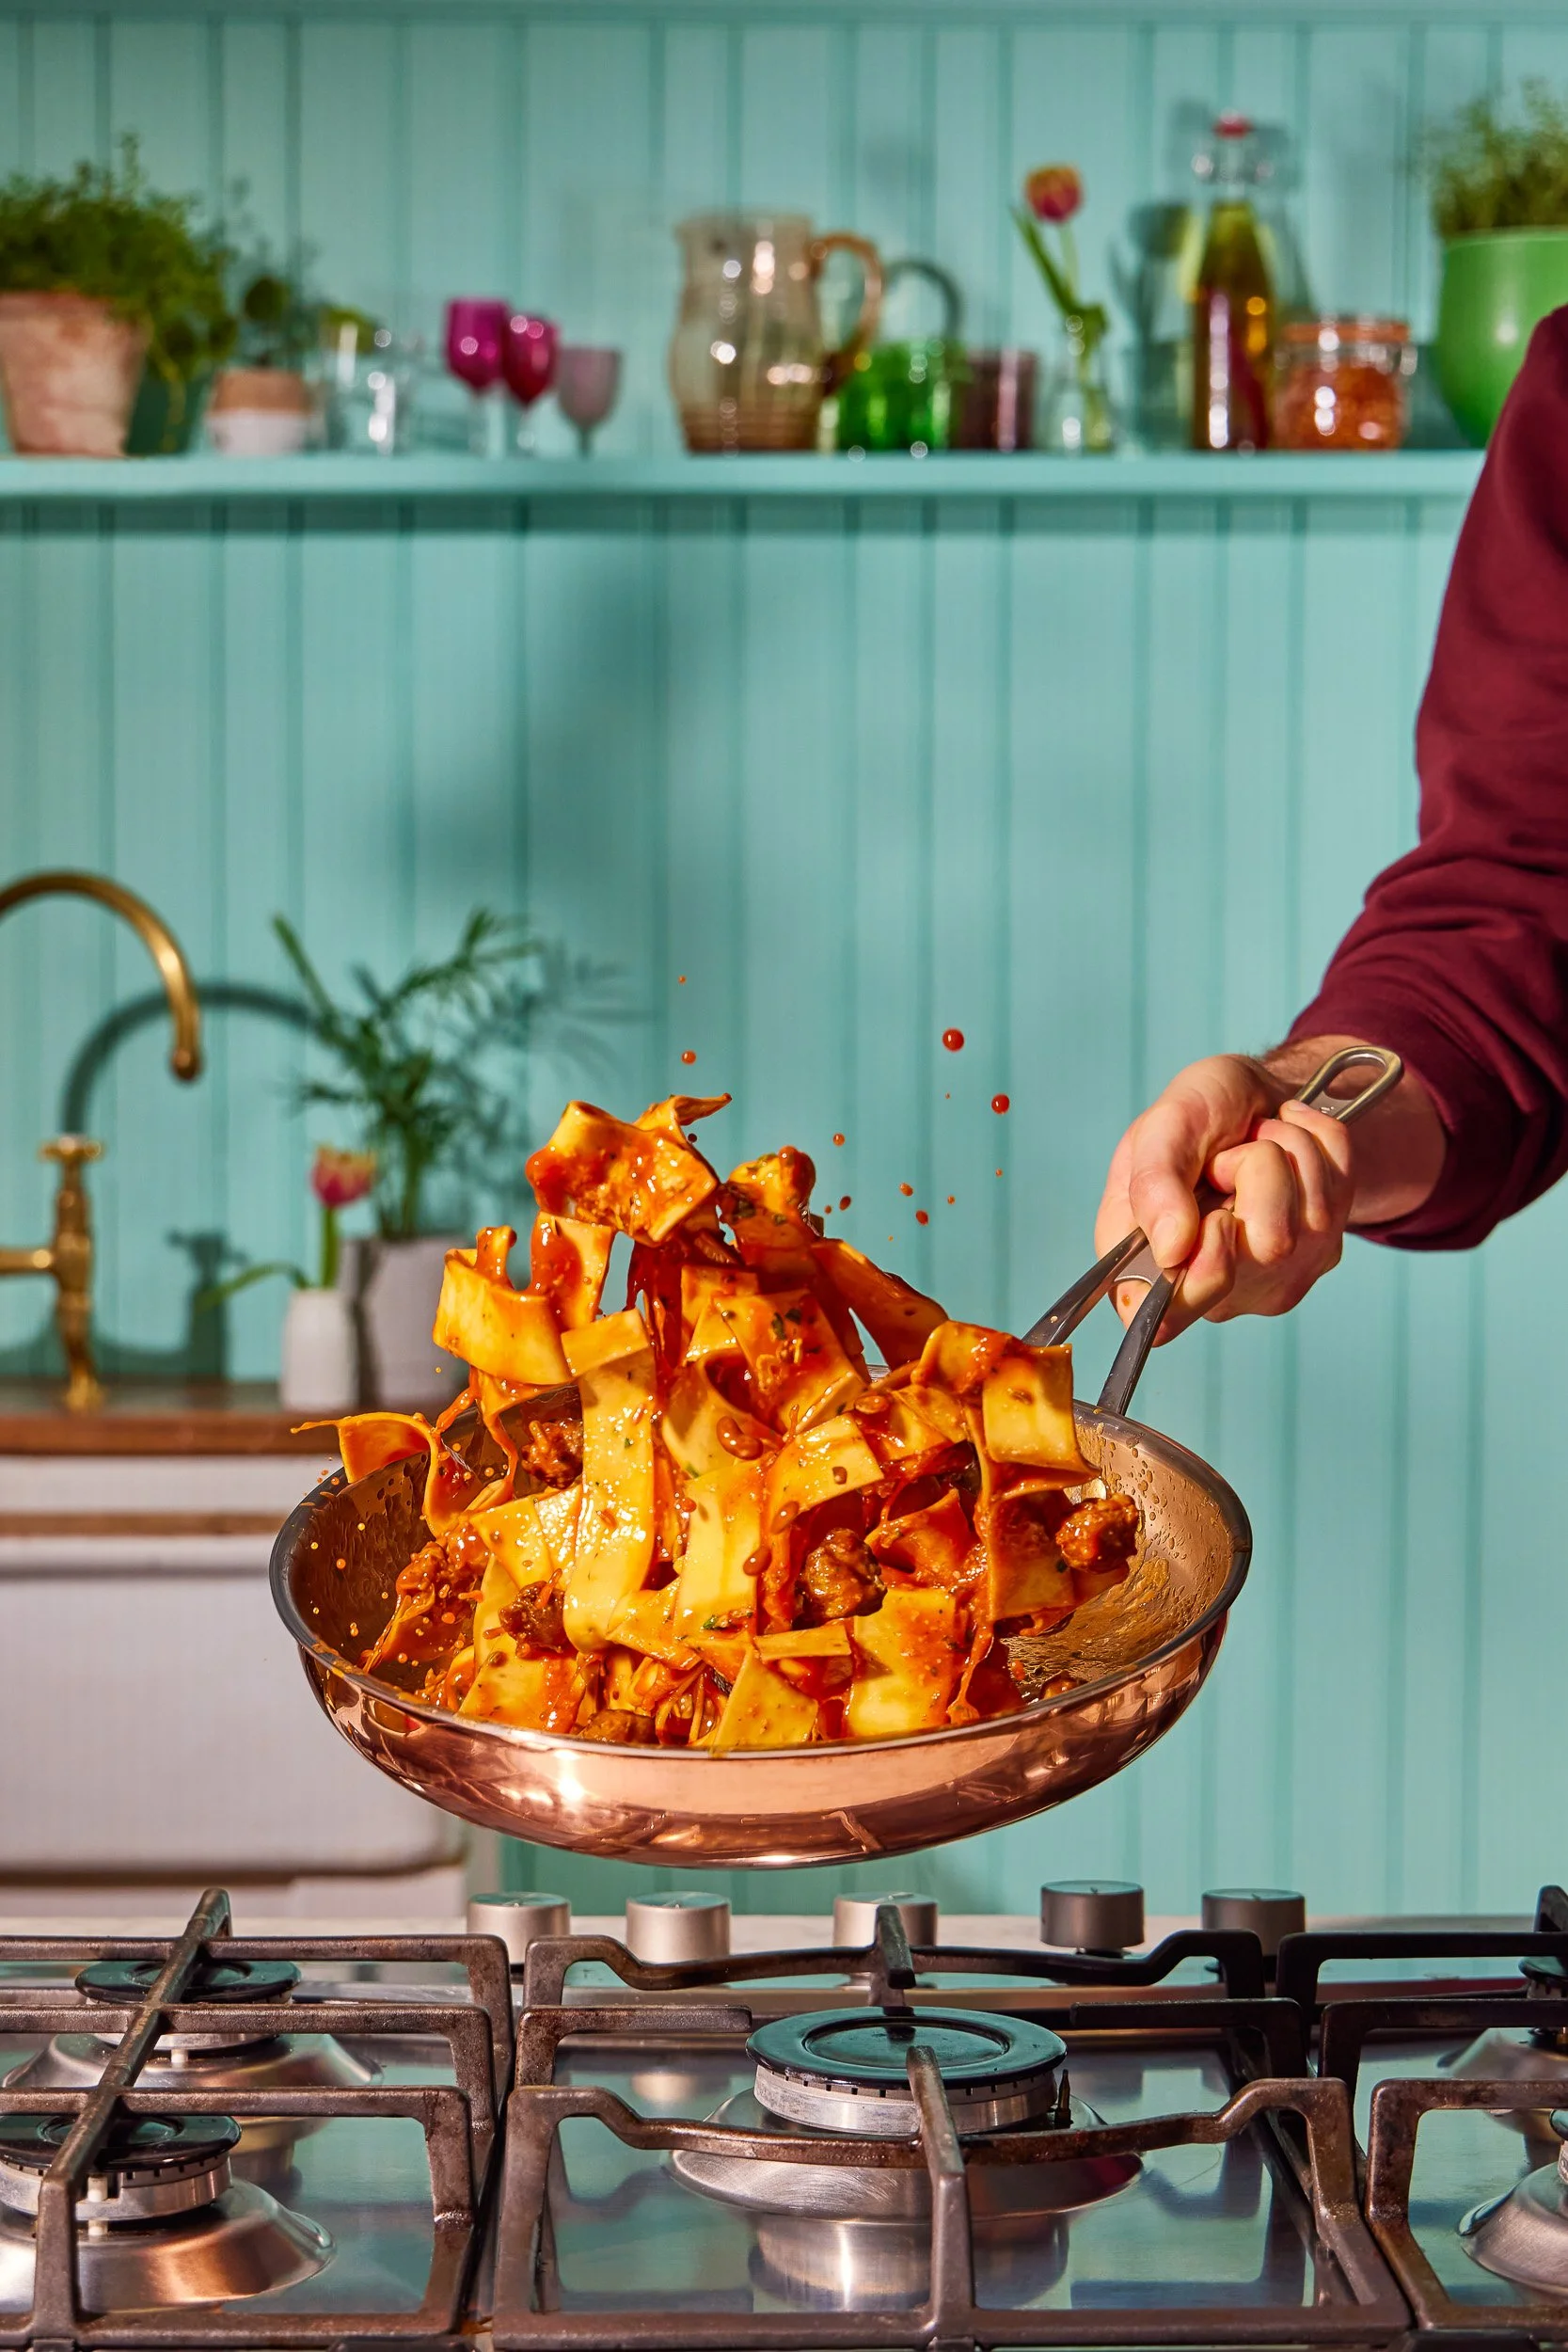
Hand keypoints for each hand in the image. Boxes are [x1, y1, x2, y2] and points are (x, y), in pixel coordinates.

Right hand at [1094, 1053, 1355, 1337]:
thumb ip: (1154, 1186)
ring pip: (1312, 1218)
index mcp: (1149, 1263)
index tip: (1215, 1219)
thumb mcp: (1160, 1127)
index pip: (1168, 1318)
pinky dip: (1321, 1148)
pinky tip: (1291, 1145)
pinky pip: (1343, 1194)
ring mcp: (1274, 1276)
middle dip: (1256, 1172)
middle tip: (1228, 1158)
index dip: (1203, 1272)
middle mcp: (1212, 1286)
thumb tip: (1171, 1250)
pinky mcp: (1322, 1254)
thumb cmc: (1195, 1114)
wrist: (1251, 1095)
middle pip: (1267, 1249)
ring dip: (1290, 1153)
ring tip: (1260, 1142)